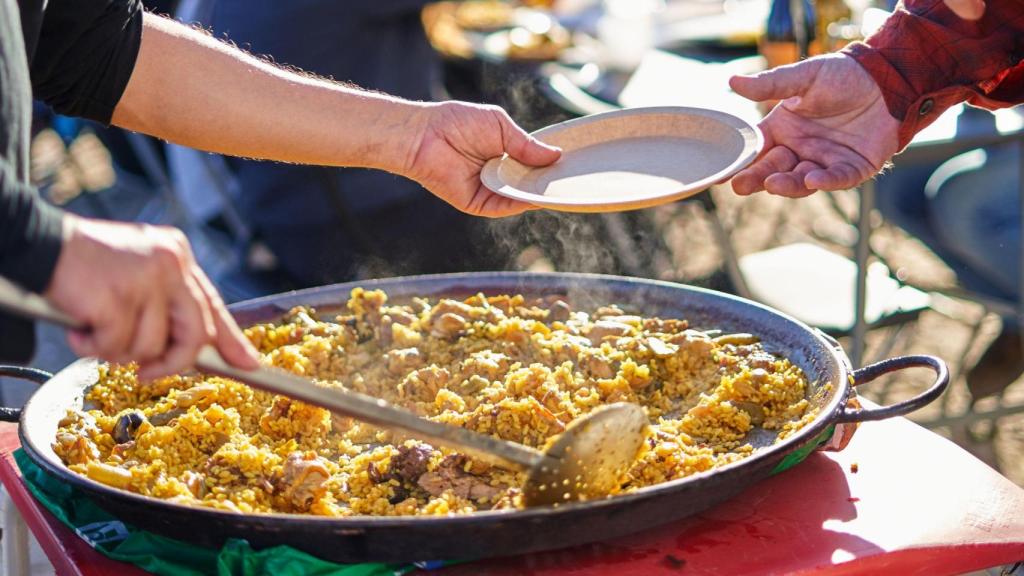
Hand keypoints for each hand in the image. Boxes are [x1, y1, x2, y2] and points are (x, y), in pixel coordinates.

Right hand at [45, 216, 258, 379]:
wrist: (40, 243)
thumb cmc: (89, 264)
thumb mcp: (142, 273)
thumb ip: (168, 303)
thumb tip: (197, 346)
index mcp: (179, 256)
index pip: (213, 305)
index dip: (232, 340)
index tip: (247, 363)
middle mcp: (170, 265)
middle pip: (194, 333)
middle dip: (172, 362)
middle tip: (149, 373)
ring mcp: (145, 280)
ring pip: (150, 345)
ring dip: (119, 351)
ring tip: (97, 331)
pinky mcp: (116, 297)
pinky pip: (116, 345)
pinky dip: (93, 346)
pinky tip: (80, 329)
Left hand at [405, 102, 560, 216]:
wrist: (425, 136)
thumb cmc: (458, 123)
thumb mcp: (500, 127)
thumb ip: (526, 144)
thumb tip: (556, 156)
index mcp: (505, 153)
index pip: (534, 163)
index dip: (551, 164)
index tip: (573, 163)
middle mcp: (499, 173)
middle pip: (530, 182)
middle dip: (548, 181)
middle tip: (572, 179)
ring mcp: (490, 189)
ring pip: (520, 196)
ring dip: (538, 192)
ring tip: (559, 186)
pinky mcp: (479, 203)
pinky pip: (505, 205)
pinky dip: (521, 202)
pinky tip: (536, 196)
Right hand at [729, 53, 899, 196]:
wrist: (888, 79)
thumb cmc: (843, 76)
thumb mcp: (804, 77)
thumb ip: (770, 84)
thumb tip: (733, 82)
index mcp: (783, 130)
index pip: (755, 150)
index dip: (738, 162)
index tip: (721, 174)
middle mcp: (799, 150)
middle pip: (773, 170)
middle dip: (756, 180)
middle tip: (740, 186)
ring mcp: (824, 162)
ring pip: (800, 181)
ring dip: (787, 185)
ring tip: (774, 183)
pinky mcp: (852, 169)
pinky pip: (836, 179)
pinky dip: (825, 182)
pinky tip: (813, 180)